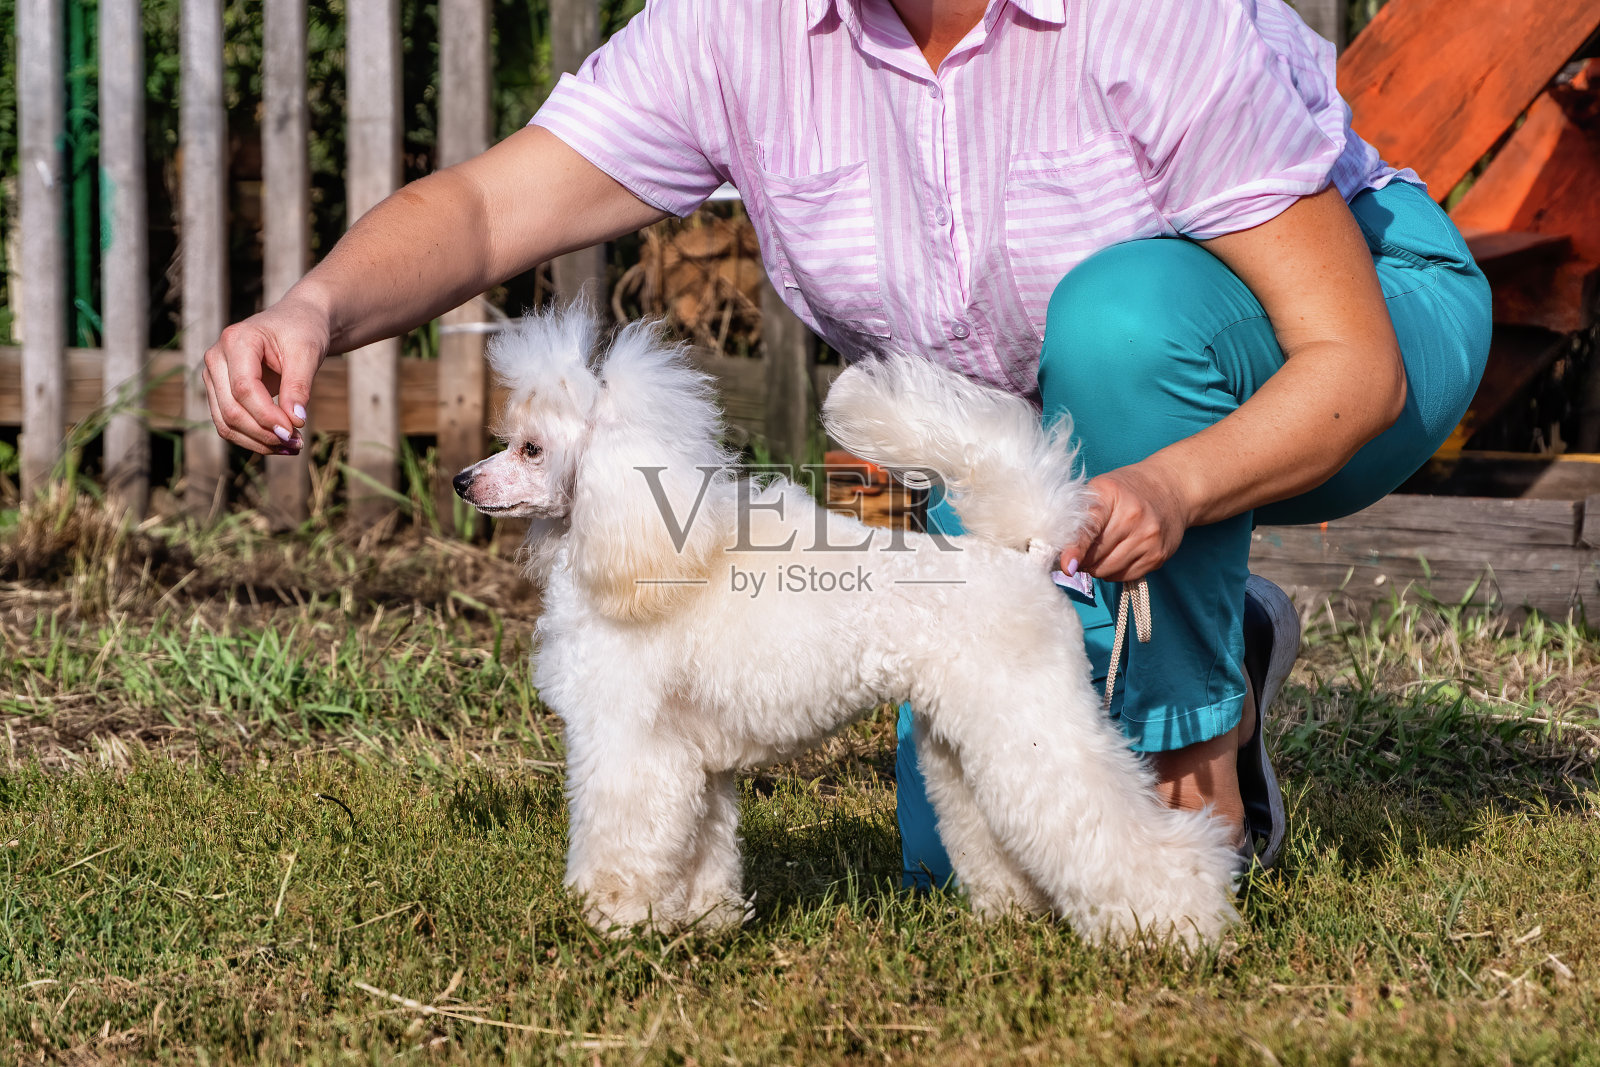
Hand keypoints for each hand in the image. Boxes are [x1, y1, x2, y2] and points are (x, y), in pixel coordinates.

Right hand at [201, 296, 328, 453]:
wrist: (297, 321)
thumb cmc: (303, 331)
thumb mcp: (308, 353)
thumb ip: (299, 386)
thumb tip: (295, 421)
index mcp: (236, 341)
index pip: (244, 389)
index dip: (267, 415)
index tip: (295, 430)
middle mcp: (216, 358)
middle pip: (231, 410)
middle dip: (264, 433)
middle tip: (297, 444)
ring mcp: (214, 375)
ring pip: (225, 422)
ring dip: (258, 442)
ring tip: (292, 447)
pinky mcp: (220, 391)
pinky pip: (229, 423)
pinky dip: (253, 438)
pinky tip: (280, 444)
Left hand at [1059, 462, 1193, 583]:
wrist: (1172, 488)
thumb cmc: (1128, 490)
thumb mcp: (1101, 489)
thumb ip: (1080, 516)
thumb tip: (1061, 554)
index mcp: (1112, 495)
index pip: (1090, 527)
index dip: (1075, 549)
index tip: (1066, 566)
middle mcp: (1133, 517)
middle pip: (1096, 556)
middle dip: (1081, 559)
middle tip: (1077, 554)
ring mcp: (1149, 539)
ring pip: (1108, 570)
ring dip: (1096, 568)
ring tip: (1098, 553)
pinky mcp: (1158, 556)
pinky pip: (1124, 576)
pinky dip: (1113, 572)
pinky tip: (1115, 556)